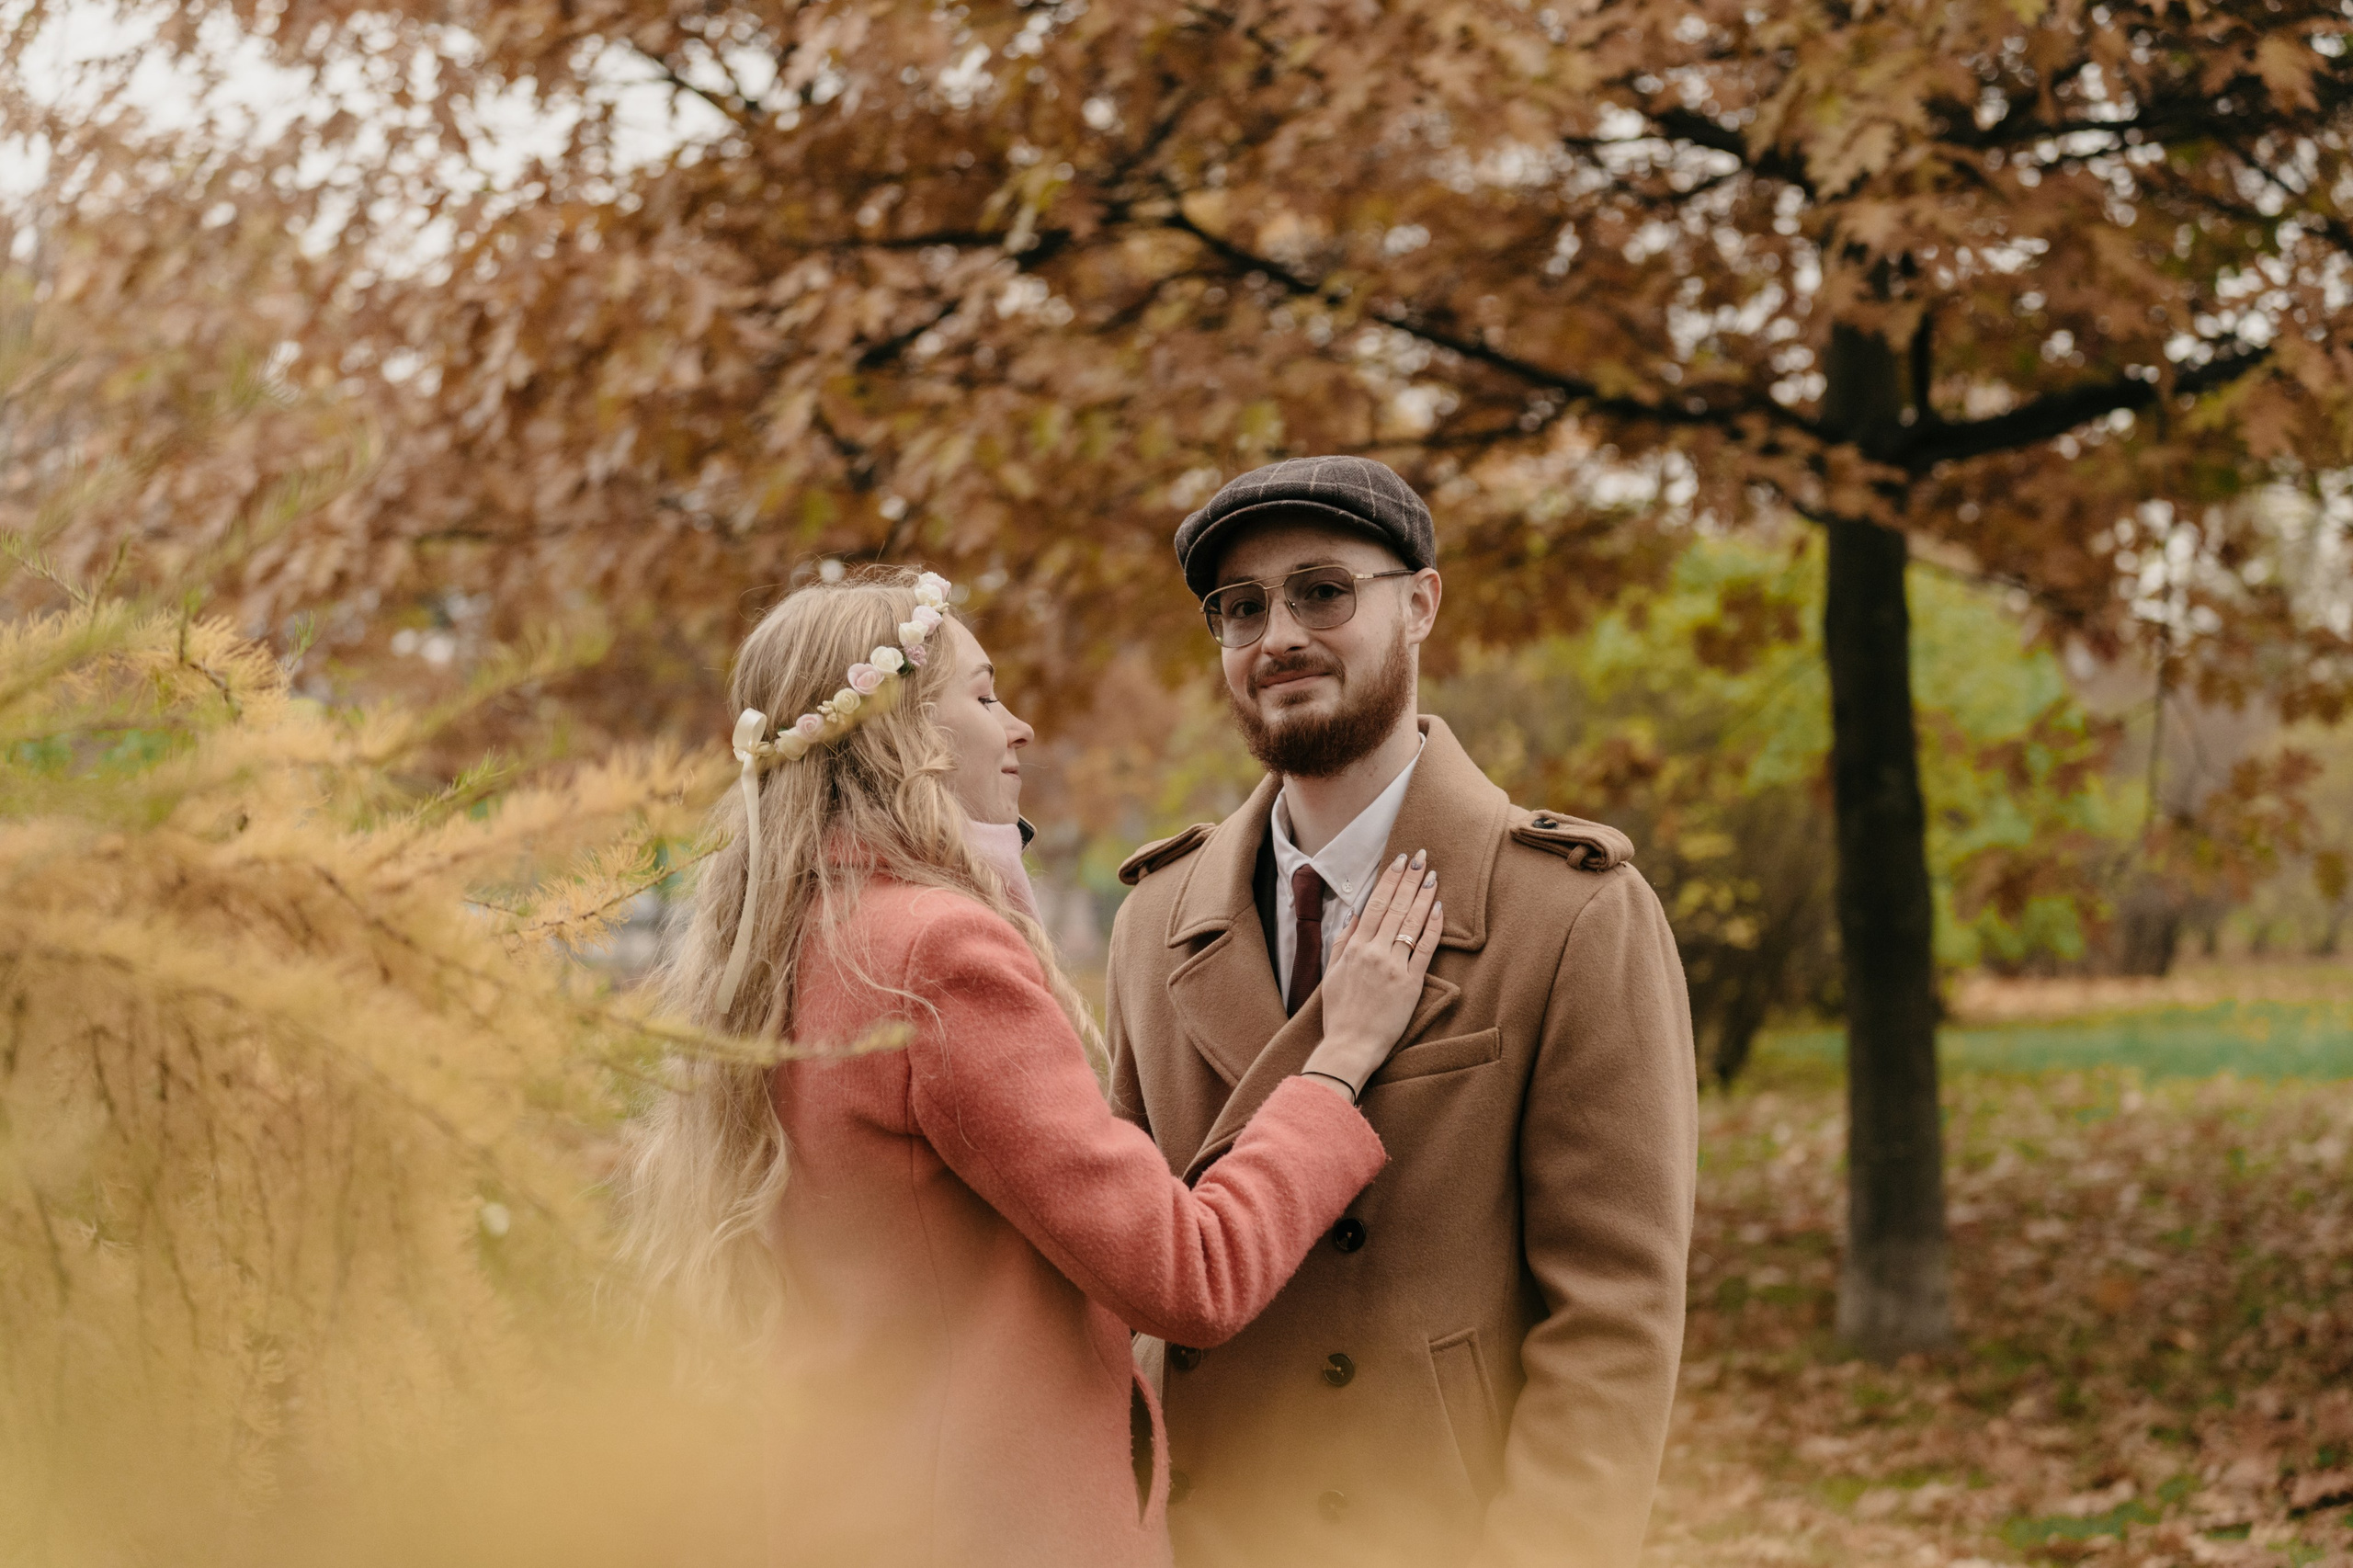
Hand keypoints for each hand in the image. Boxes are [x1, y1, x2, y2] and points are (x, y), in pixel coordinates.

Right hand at [1300, 850, 1443, 1099]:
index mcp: (1354, 948)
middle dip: (1409, 879)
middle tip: (1420, 856)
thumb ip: (1343, 943)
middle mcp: (1374, 952)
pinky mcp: (1410, 983)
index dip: (1388, 880)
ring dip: (1423, 896)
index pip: (1374, 905)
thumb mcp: (1332, 974)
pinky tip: (1439, 908)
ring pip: (1411, 923)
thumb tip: (1354, 915)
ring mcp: (1393, 966)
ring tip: (1432, 875)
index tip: (1398, 861)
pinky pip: (1425, 949)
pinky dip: (1433, 927)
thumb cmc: (1340, 1014)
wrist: (1349, 1046)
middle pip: (1395, 907)